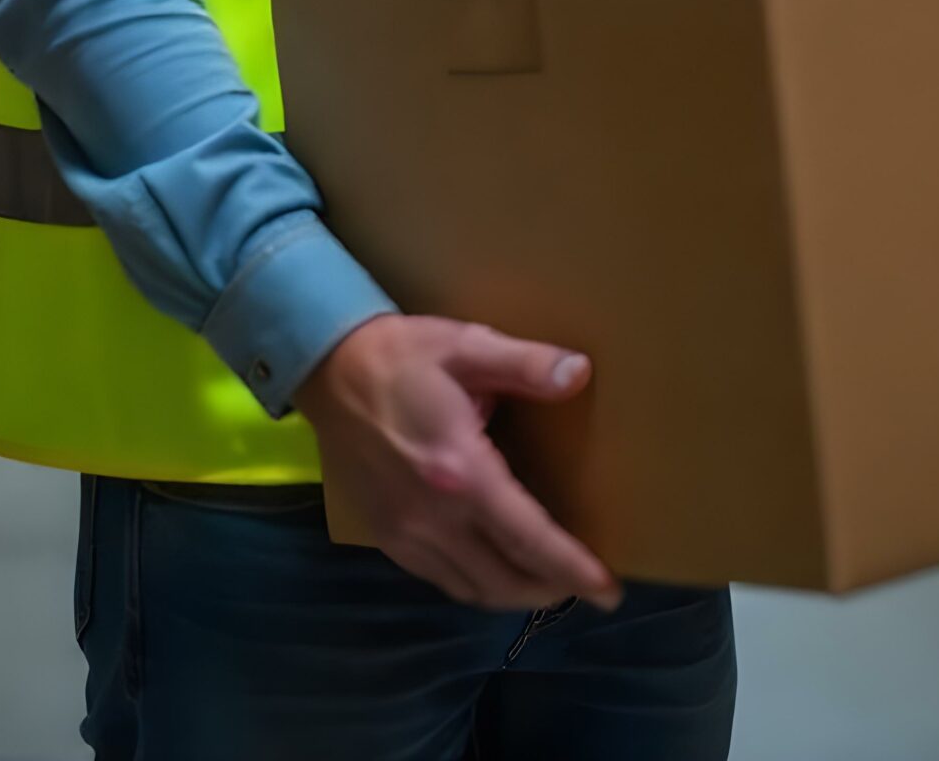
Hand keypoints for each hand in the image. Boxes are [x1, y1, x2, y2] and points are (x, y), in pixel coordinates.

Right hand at [296, 314, 621, 611]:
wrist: (329, 369)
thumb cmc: (404, 355)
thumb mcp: (468, 346)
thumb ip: (526, 364)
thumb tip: (580, 373)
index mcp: (461, 472)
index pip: (529, 538)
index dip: (572, 569)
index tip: (609, 591)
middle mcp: (433, 517)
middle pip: (504, 580)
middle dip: (551, 589)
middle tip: (583, 582)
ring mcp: (405, 534)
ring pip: (472, 589)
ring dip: (514, 593)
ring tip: (545, 579)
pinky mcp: (385, 537)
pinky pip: (440, 579)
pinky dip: (476, 583)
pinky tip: (491, 564)